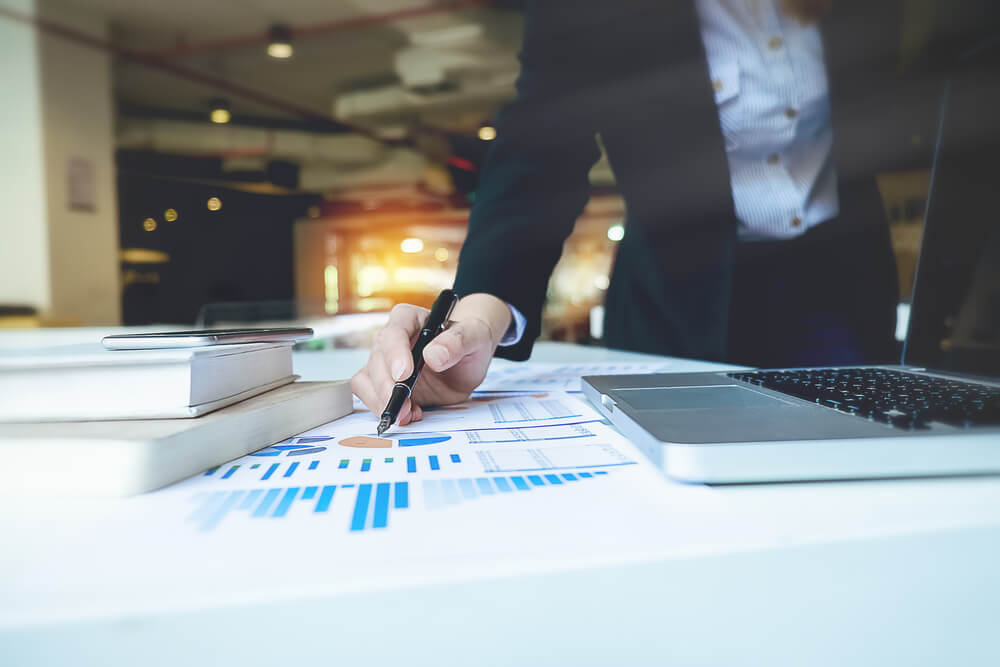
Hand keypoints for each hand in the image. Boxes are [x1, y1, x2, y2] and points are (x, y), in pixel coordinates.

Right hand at [350, 293, 512, 425]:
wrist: (468, 362)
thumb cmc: (470, 342)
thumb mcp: (475, 336)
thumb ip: (459, 341)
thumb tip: (433, 355)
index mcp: (409, 319)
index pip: (394, 332)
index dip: (395, 353)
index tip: (404, 374)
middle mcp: (391, 339)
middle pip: (376, 359)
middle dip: (387, 386)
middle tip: (404, 406)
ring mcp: (384, 363)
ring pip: (366, 380)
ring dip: (381, 401)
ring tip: (408, 414)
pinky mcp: (384, 385)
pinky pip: (372, 398)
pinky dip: (385, 409)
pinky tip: (408, 414)